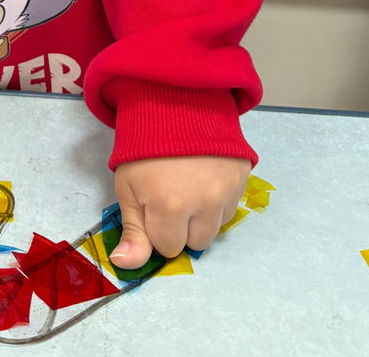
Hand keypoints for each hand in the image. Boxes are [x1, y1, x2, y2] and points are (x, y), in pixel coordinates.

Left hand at [110, 155, 249, 266]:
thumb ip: (132, 231)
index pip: (168, 247)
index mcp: (171, 206)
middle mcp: (206, 202)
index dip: (157, 227)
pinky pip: (231, 207)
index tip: (153, 203)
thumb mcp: (128, 187)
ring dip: (202, 216)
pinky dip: (218, 200)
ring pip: (216, 228)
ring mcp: (228, 190)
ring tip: (188, 184)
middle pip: (196, 243)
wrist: (175, 103)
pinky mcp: (243, 178)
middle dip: (182, 226)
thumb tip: (125, 265)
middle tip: (171, 194)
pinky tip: (204, 177)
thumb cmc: (144, 147)